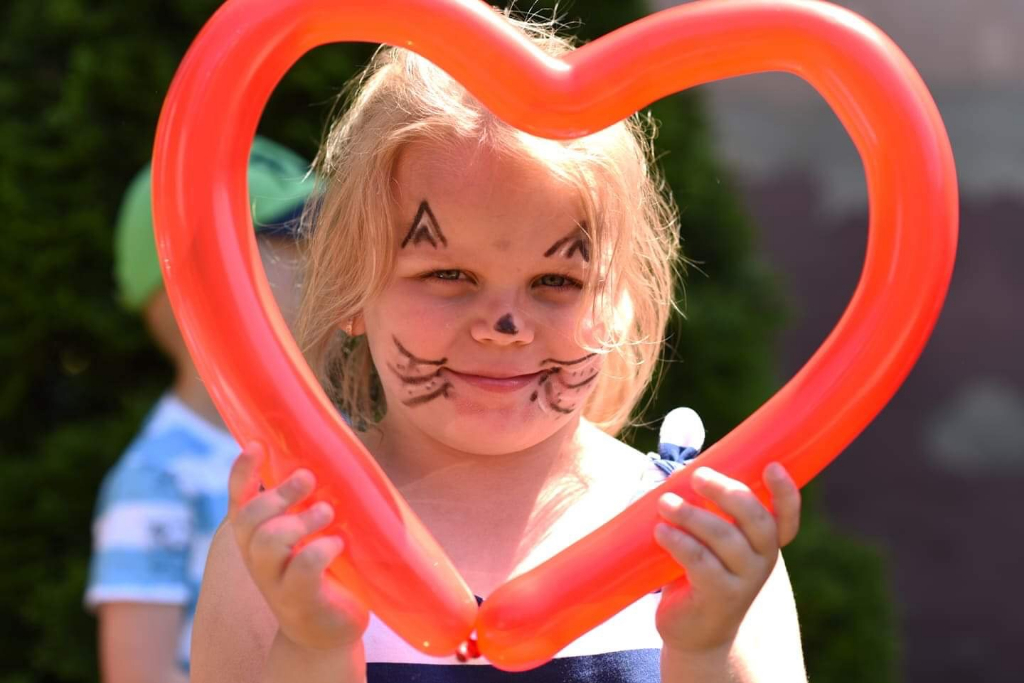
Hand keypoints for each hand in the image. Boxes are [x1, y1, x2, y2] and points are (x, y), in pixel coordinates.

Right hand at [228, 444, 369, 651]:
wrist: (324, 630)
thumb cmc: (319, 570)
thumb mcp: (305, 534)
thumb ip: (303, 503)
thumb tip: (321, 455)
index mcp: (256, 537)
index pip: (238, 500)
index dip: (241, 472)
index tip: (256, 444)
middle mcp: (257, 559)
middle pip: (250, 519)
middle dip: (277, 494)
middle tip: (307, 477)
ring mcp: (275, 582)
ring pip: (268, 542)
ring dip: (299, 520)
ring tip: (326, 511)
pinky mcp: (300, 600)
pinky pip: (302, 569)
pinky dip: (320, 549)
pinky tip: (337, 544)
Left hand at [652, 463, 800, 653]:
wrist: (697, 632)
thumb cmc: (701, 571)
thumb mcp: (710, 538)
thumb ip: (702, 500)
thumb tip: (671, 454)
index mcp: (765, 541)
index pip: (786, 517)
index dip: (786, 493)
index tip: (772, 466)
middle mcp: (762, 560)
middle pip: (756, 520)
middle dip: (727, 493)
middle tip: (697, 475)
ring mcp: (744, 581)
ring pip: (724, 538)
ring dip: (693, 515)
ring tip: (665, 502)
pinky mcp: (718, 597)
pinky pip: (700, 562)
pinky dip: (680, 542)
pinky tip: (661, 530)